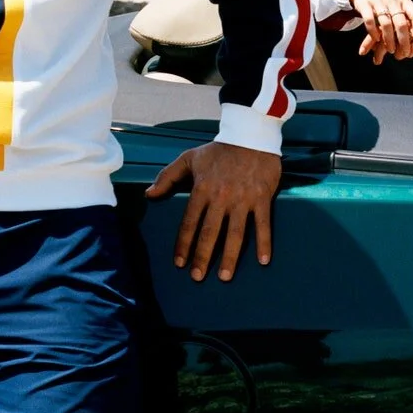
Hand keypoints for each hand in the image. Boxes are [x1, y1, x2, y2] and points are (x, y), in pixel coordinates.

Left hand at [147, 141, 282, 281]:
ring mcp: (243, 199)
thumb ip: (167, 176)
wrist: (251, 135)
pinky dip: (264, 242)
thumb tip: (148, 194)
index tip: (180, 263)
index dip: (183, 244)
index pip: (190, 222)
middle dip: (202, 256)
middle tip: (197, 277)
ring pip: (235, 233)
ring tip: (225, 276)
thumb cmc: (219, 150)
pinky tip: (263, 260)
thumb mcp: (189, 158)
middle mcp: (221, 198)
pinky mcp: (262, 198)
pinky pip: (263, 224)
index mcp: (202, 190)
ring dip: (230, 256)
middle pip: (210, 233)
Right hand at [351, 0, 412, 63]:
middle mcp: (393, 1)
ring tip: (391, 50)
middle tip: (405, 52)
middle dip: (404, 41)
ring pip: (386, 25)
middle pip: (401, 24)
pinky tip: (377, 40)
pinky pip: (370, 22)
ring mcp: (378, 3)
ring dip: (389, 40)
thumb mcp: (400, 5)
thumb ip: (408, 18)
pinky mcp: (365, 6)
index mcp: (404, 1)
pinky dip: (374, 32)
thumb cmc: (387, 1)